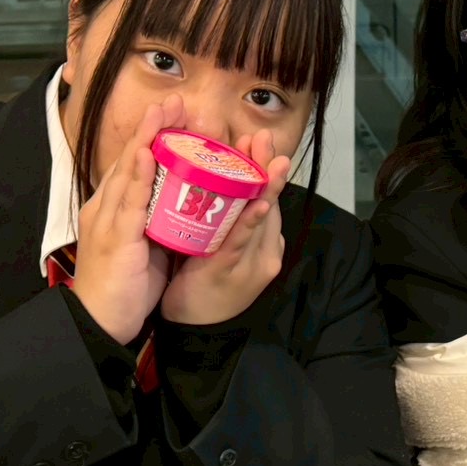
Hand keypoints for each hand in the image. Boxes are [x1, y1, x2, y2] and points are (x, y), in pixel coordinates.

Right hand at [70, 97, 179, 342]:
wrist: (100, 320)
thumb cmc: (125, 286)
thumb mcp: (146, 246)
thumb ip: (158, 222)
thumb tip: (183, 206)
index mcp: (115, 208)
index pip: (136, 164)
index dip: (153, 137)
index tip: (172, 114)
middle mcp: (108, 206)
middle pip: (131, 158)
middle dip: (152, 128)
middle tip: (174, 100)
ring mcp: (109, 219)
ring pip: (129, 170)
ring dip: (147, 139)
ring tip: (164, 113)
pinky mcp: (116, 237)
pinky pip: (129, 200)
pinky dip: (138, 175)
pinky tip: (146, 154)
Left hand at [161, 129, 291, 324]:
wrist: (192, 327)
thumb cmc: (202, 284)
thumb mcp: (218, 247)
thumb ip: (223, 220)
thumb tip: (214, 184)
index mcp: (259, 241)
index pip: (263, 199)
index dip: (262, 169)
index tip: (258, 142)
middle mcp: (263, 250)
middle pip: (268, 203)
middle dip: (267, 168)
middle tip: (265, 138)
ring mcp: (251, 262)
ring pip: (261, 220)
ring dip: (267, 188)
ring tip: (273, 161)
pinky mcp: (231, 272)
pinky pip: (241, 242)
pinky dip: (252, 221)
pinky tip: (260, 204)